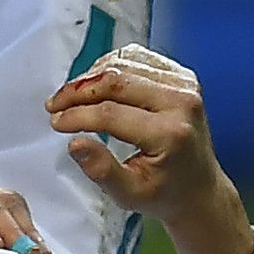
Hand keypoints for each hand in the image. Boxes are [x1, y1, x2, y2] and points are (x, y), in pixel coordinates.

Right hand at [46, 44, 253, 253]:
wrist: (199, 188)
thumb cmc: (163, 194)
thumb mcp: (128, 195)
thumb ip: (101, 170)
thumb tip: (74, 143)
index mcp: (170, 134)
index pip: (112, 114)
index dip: (77, 115)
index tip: (55, 123)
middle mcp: (182, 102)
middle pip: (116, 81)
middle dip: (77, 91)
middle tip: (54, 105)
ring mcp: (185, 85)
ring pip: (124, 64)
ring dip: (89, 78)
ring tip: (70, 98)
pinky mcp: (182, 76)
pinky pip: (138, 59)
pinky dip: (110, 67)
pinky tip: (95, 85)